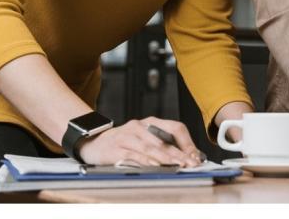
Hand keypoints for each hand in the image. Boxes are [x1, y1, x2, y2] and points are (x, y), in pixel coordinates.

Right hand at [77, 117, 200, 167]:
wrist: (93, 142)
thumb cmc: (123, 141)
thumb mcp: (143, 138)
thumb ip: (162, 144)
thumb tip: (186, 156)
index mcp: (150, 122)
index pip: (174, 128)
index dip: (186, 142)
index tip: (195, 155)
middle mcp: (139, 126)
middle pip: (164, 140)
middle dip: (180, 154)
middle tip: (190, 163)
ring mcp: (127, 136)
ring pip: (150, 147)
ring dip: (165, 158)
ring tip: (177, 165)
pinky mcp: (116, 148)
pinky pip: (133, 155)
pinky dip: (145, 161)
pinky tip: (154, 166)